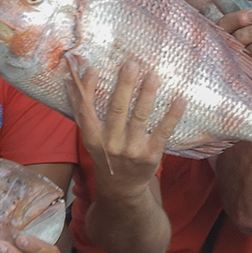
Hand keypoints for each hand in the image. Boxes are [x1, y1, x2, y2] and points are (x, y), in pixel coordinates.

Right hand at [67, 59, 183, 199]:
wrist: (122, 188)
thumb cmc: (106, 155)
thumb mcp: (91, 138)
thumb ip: (84, 112)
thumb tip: (72, 80)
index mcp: (93, 138)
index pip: (87, 111)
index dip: (88, 90)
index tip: (93, 69)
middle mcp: (111, 143)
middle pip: (117, 109)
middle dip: (124, 85)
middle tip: (131, 64)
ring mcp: (132, 149)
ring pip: (140, 117)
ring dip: (147, 94)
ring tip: (153, 75)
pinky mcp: (151, 155)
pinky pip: (163, 131)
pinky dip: (172, 115)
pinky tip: (179, 99)